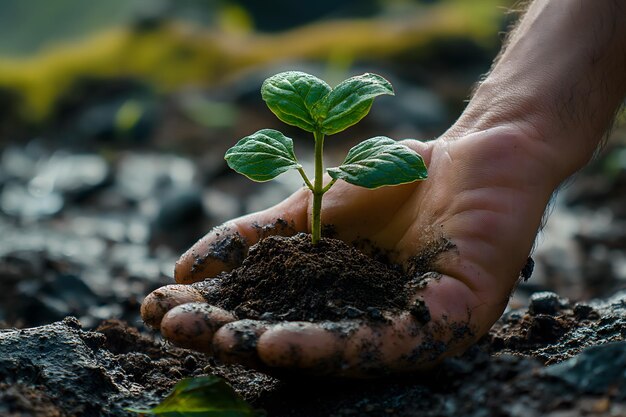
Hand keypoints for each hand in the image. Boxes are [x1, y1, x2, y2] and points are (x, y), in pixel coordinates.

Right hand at [140, 126, 559, 376]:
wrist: (473, 150)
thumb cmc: (394, 180)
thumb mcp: (311, 211)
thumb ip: (255, 238)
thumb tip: (185, 270)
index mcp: (336, 301)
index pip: (266, 312)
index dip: (213, 311)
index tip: (159, 306)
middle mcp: (369, 325)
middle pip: (291, 339)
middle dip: (229, 335)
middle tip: (173, 330)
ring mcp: (410, 329)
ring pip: (331, 354)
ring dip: (267, 349)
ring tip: (216, 341)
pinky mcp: (449, 322)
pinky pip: (384, 345)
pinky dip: (328, 348)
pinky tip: (276, 343)